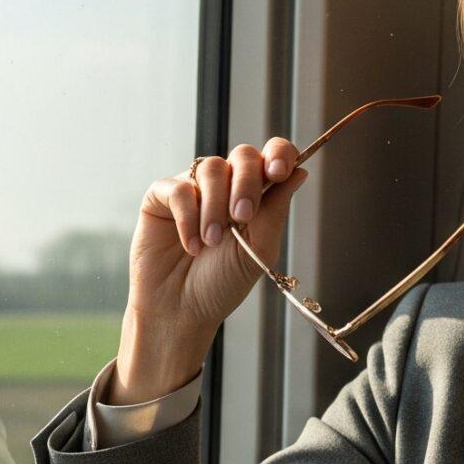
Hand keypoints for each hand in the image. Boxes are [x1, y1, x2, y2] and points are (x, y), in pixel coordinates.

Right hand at [117, 138, 309, 399]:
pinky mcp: (161, 197)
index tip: (279, 171)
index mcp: (256, 196)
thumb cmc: (221, 284)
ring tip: (211, 242)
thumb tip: (301, 171)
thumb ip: (276, 209)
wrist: (180, 309)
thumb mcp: (259, 249)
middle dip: (247, 182)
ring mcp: (193, 189)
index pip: (272, 157)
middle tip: (242, 216)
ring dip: (215, 207)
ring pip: (211, 168)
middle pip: (243, 155)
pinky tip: (190, 245)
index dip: (279, 153)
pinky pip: (179, 188)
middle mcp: (226, 187)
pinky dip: (187, 216)